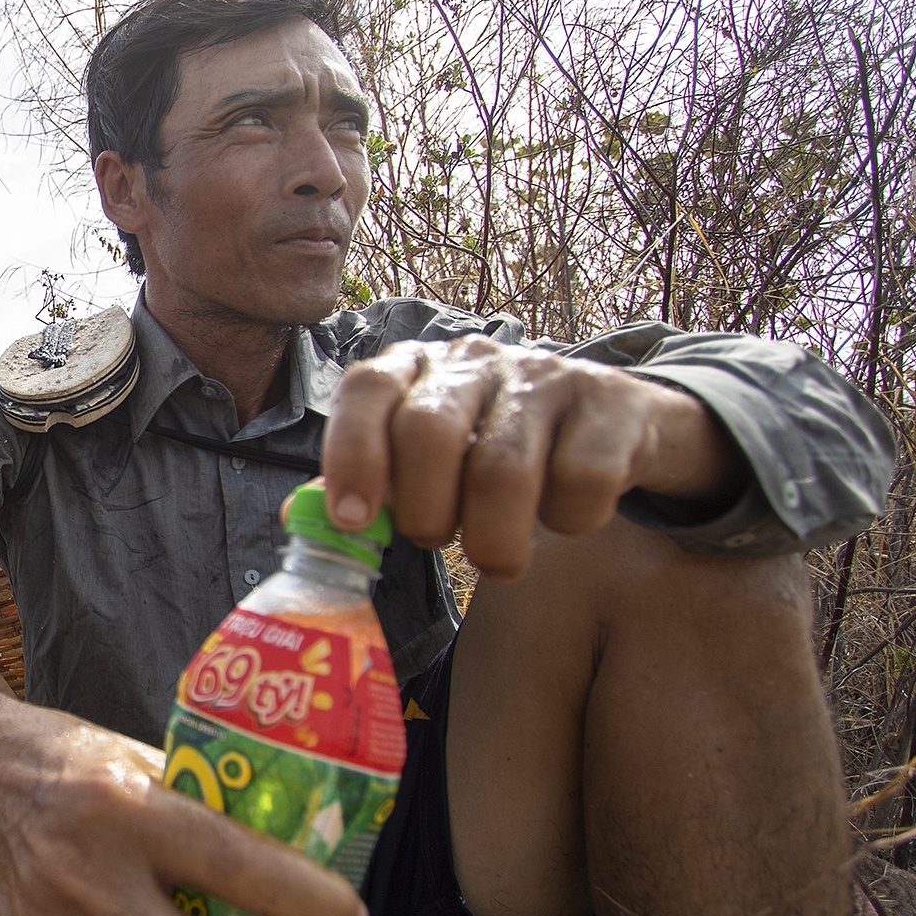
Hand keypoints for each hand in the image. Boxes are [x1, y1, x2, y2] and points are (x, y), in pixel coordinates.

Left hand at [319, 336, 749, 578]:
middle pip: (429, 432)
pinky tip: (563, 516)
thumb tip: (299, 521)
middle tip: (436, 541)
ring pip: (502, 470)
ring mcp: (546, 373)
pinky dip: (569, 523)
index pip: (366, 388)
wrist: (616, 429)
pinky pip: (580, 482)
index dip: (352, 453)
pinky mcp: (611, 403)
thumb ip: (369, 488)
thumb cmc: (494, 456)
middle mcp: (474, 359)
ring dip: (494, 539)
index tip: (353, 520)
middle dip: (424, 511)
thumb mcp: (428, 465)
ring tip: (497, 555)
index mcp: (415, 368)